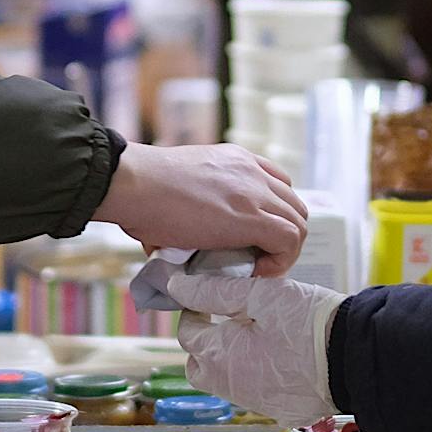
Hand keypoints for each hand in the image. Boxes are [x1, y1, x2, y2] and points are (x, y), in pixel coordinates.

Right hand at [96, 142, 307, 271]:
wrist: (132, 184)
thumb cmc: (140, 189)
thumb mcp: (185, 186)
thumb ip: (196, 209)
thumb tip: (178, 246)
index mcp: (236, 160)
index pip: (279, 185)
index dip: (274, 216)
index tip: (254, 239)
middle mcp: (252, 171)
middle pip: (294, 206)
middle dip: (283, 235)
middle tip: (258, 257)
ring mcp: (254, 192)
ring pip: (298, 222)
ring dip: (283, 250)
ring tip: (257, 267)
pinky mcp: (251, 216)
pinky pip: (289, 239)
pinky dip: (280, 260)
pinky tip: (255, 271)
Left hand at [165, 268, 341, 425]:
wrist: (355, 359)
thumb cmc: (309, 321)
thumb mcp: (261, 295)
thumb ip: (215, 291)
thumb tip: (175, 286)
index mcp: (218, 355)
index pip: (188, 331)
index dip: (194, 309)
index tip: (209, 295)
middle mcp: (229, 386)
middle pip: (198, 365)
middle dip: (204, 341)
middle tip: (227, 317)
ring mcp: (254, 403)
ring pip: (224, 381)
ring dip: (228, 359)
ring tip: (254, 335)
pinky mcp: (278, 411)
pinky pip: (253, 392)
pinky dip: (254, 374)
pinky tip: (276, 356)